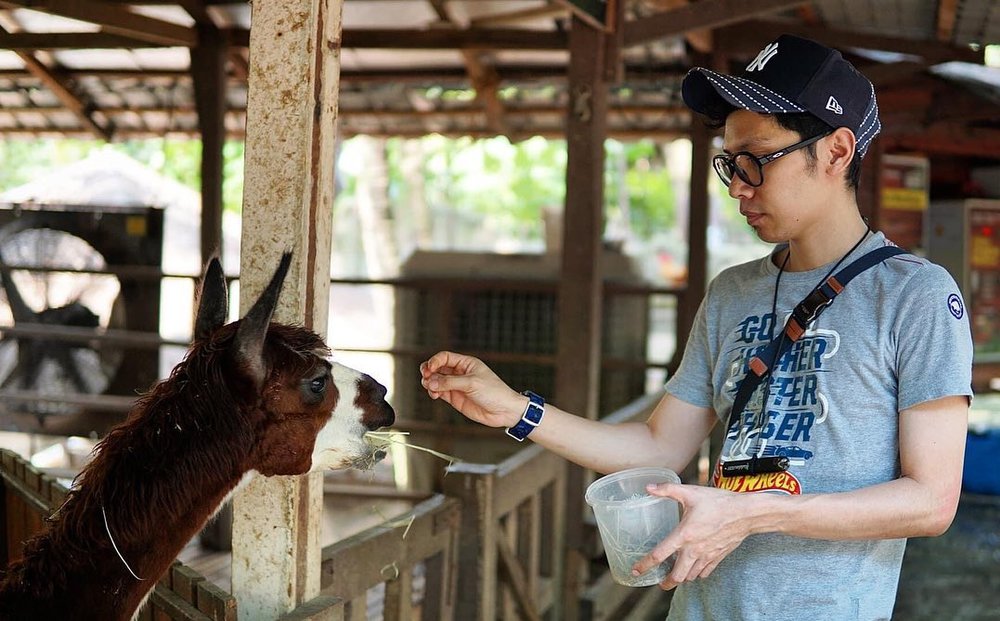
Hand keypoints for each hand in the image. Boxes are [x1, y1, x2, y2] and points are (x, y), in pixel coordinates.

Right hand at [419, 351, 525, 427]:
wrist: (503, 410)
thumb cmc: (494, 392)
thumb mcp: (471, 383)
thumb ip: (450, 382)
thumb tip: (431, 382)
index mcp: (466, 364)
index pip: (445, 357)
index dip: (435, 361)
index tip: (429, 368)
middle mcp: (460, 373)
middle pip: (438, 368)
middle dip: (429, 371)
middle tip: (425, 376)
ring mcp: (456, 386)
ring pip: (436, 381)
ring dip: (429, 383)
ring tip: (430, 388)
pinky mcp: (455, 398)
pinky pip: (439, 392)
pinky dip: (433, 392)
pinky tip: (434, 394)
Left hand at [631, 482, 751, 590]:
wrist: (746, 513)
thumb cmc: (719, 502)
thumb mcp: (691, 493)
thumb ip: (668, 490)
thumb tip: (649, 487)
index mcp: (684, 535)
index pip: (660, 555)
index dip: (645, 564)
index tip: (636, 571)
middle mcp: (694, 550)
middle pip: (677, 576)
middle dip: (666, 582)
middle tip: (659, 582)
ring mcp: (707, 556)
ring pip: (691, 576)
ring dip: (682, 578)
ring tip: (675, 576)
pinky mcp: (718, 557)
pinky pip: (705, 572)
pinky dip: (698, 574)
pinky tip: (694, 570)